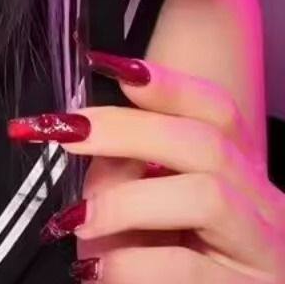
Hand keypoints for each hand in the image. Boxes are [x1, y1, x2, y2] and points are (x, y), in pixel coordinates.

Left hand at [7, 51, 284, 282]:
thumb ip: (121, 169)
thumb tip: (84, 136)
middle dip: (125, 128)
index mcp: (235, 171)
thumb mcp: (137, 205)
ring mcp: (261, 251)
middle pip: (205, 141)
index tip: (104, 64)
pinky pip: (185, 266)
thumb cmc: (154, 263)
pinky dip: (128, 264)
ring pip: (205, 195)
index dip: (164, 82)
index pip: (216, 109)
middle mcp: (260, 204)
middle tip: (65, 131)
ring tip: (77, 221)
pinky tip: (96, 270)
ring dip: (125, 202)